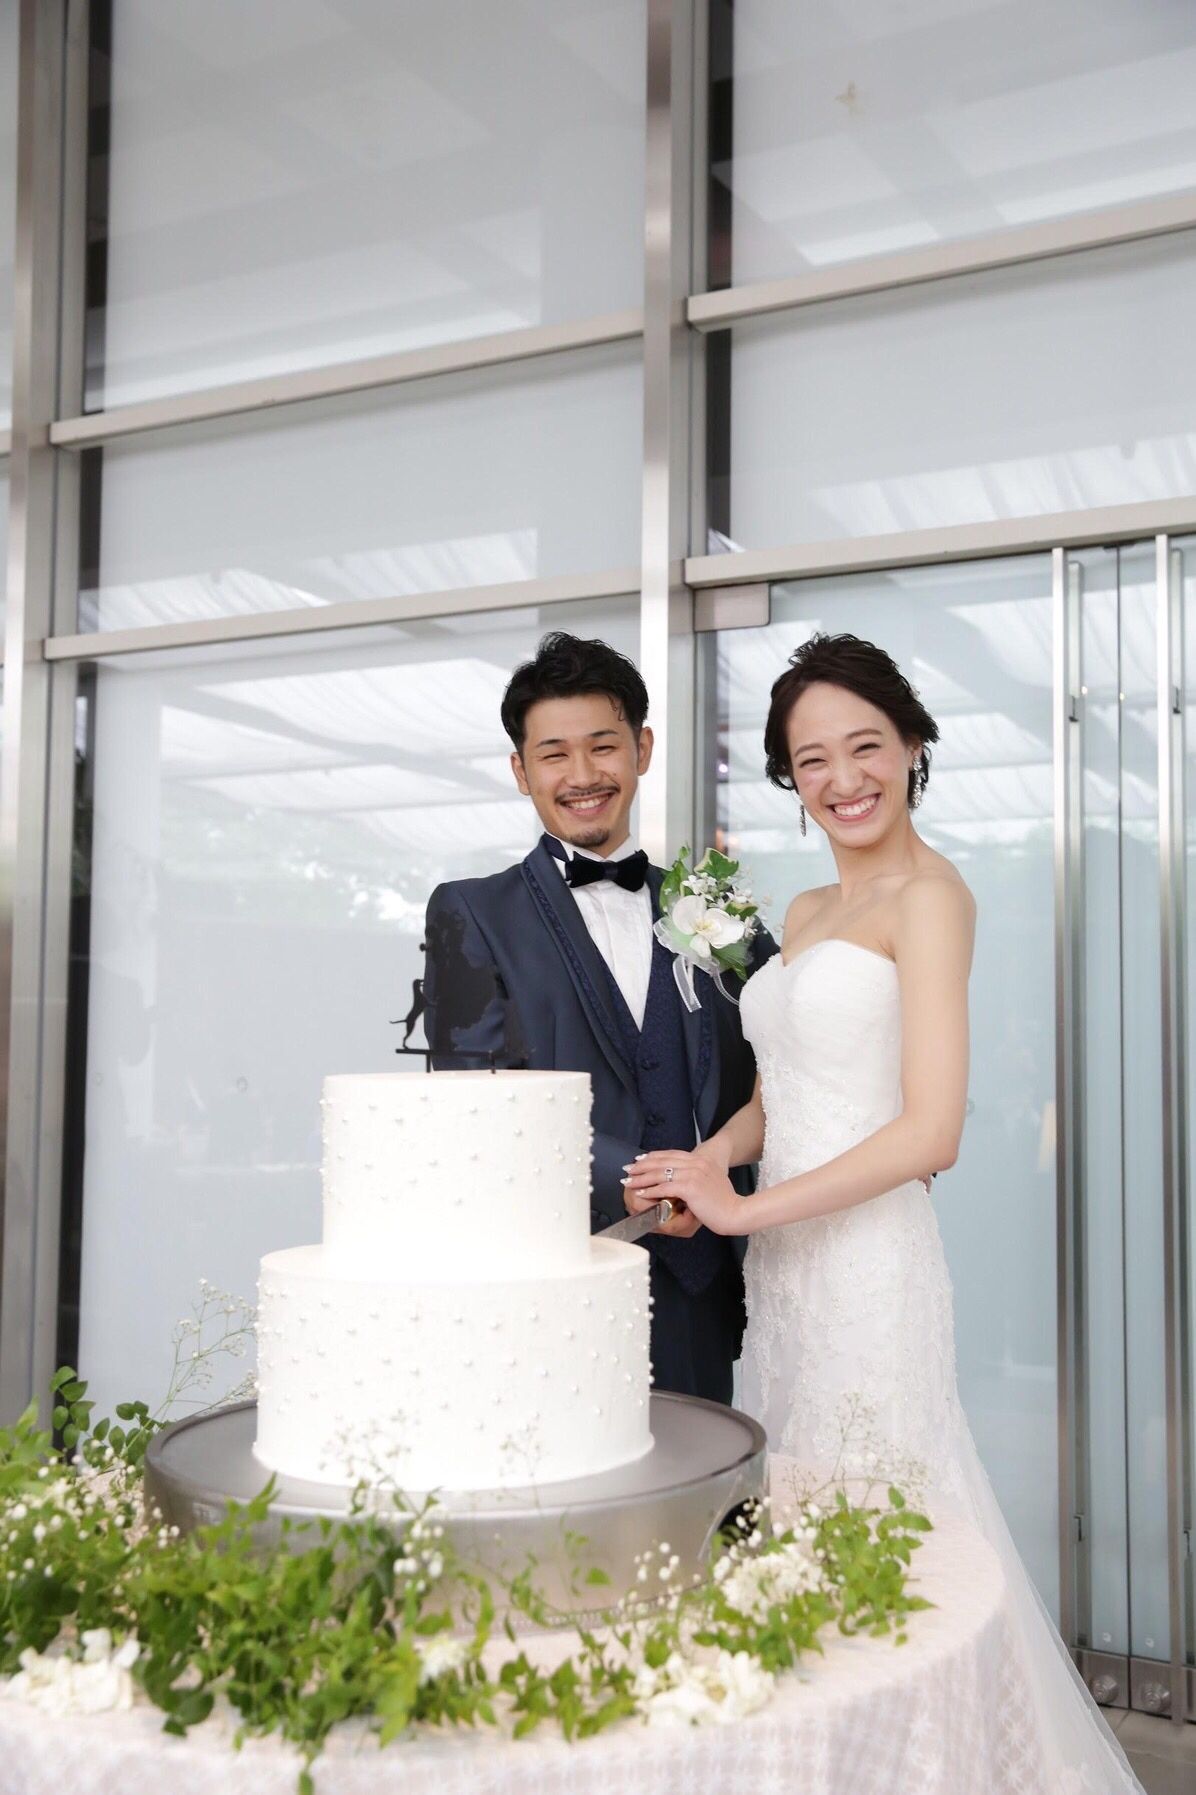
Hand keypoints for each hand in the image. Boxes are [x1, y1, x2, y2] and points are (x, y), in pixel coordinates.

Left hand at [622, 1149, 743, 1236]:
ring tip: (629, 1181)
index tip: (639, 1160)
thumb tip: (680, 1180)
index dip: (652, 1156)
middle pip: (662, 1161)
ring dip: (641, 1178)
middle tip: (628, 1170)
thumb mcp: (709, 1181)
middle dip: (642, 1165)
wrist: (735, 1211)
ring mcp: (693, 1174)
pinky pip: (664, 1187)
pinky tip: (641, 1192)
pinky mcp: (690, 1187)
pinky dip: (650, 1190)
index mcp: (700, 1160)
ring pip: (660, 1173)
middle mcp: (696, 1163)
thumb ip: (695, 1176)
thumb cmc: (723, 1201)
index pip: (670, 1154)